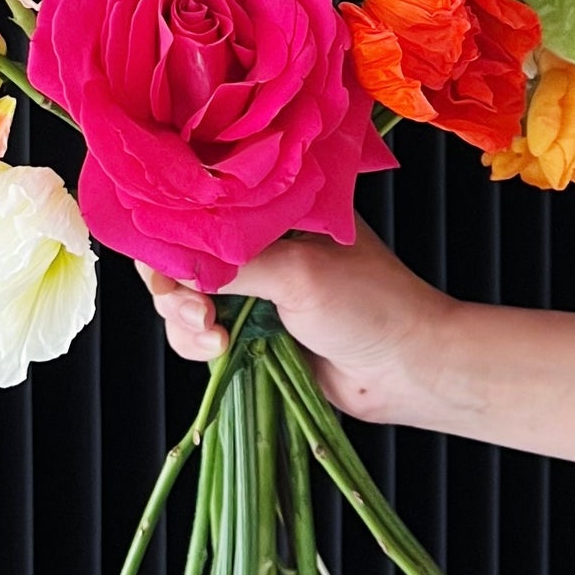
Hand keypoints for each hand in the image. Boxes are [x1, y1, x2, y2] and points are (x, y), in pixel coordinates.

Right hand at [148, 217, 574, 478]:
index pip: (199, 205)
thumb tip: (171, 264)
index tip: (165, 259)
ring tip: (213, 337)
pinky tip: (219, 352)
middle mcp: (257, 241)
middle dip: (173, 285)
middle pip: (180, 254)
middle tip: (191, 309)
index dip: (169, 229)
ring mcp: (252, 286)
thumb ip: (230, 263)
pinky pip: (199, 334)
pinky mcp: (250, 329)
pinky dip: (197, 344)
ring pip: (183, 298)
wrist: (409, 369)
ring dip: (183, 321)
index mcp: (273, 207)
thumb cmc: (370, 305)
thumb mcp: (297, 272)